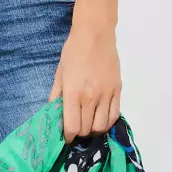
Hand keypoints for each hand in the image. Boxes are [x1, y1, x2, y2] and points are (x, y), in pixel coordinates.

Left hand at [48, 18, 121, 141]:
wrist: (95, 34)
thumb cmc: (73, 52)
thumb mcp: (59, 73)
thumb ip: (56, 96)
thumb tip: (54, 114)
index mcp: (73, 93)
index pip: (72, 127)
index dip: (68, 136)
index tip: (67, 137)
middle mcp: (91, 97)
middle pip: (87, 129)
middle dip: (80, 133)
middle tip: (77, 128)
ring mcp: (106, 95)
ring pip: (102, 126)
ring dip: (94, 130)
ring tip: (89, 125)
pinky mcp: (118, 90)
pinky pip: (115, 115)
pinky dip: (107, 122)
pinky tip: (101, 119)